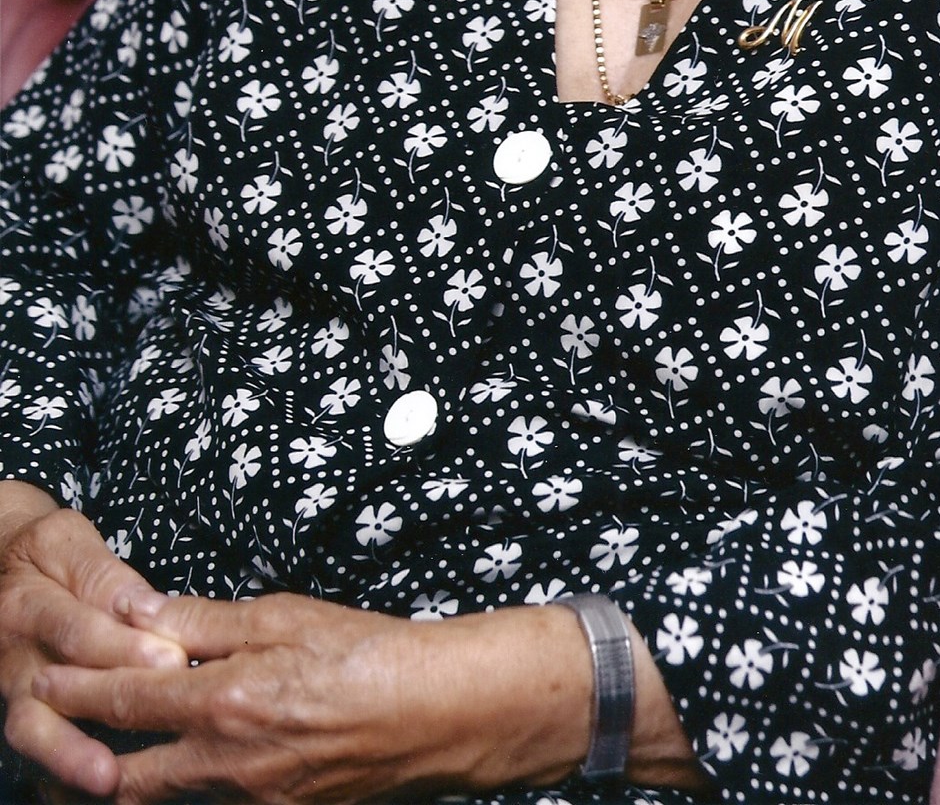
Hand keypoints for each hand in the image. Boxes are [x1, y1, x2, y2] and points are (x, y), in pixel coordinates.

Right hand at [0, 483, 186, 797]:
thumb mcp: (67, 543)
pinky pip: (33, 747)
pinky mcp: (18, 712)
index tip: (170, 658)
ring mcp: (12, 688)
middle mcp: (15, 651)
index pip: (79, 628)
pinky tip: (102, 782)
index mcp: (30, 602)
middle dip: (106, 702)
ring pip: (33, 728)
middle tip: (155, 709)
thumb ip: (104, 576)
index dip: (125, 645)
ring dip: (71, 755)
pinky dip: (61, 768)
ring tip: (108, 777)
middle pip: (54, 687)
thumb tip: (146, 607)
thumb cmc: (42, 555)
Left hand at [34, 589, 707, 802]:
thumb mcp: (285, 615)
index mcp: (225, 701)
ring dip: (131, 778)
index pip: (126, 699)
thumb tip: (144, 613)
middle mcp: (227, 763)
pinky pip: (217, 803)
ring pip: (168, 798)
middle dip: (81, 764)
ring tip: (104, 761)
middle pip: (124, 778)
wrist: (439, 713)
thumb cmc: (369, 653)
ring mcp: (252, 799)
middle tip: (48, 741)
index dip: (74, 692)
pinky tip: (191, 763)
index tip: (38, 681)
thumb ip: (208, 620)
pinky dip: (191, 785)